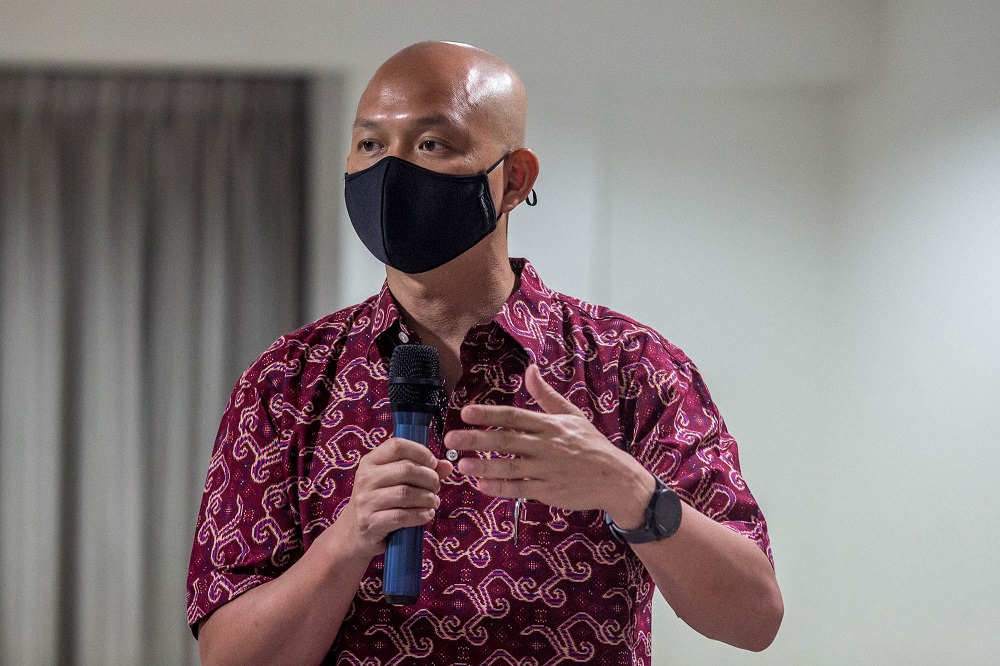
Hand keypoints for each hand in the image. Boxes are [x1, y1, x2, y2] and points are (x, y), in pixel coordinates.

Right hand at [333, 438, 452, 560]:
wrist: (352, 533)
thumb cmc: (379, 502)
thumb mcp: (393, 482)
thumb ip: (420, 471)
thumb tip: (447, 465)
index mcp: (370, 462)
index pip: (397, 445)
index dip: (420, 451)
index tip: (433, 463)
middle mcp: (365, 478)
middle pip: (406, 469)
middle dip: (429, 478)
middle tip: (436, 487)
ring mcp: (365, 501)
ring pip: (406, 493)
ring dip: (427, 498)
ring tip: (433, 502)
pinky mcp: (370, 522)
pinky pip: (401, 516)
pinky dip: (419, 516)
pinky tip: (426, 515)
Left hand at [443, 364, 652, 524]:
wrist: (615, 478)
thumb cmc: (591, 444)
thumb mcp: (572, 414)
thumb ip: (546, 395)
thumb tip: (530, 369)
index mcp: (550, 425)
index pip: (514, 416)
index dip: (489, 414)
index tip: (466, 412)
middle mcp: (546, 446)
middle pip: (507, 441)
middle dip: (477, 439)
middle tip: (451, 437)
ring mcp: (546, 471)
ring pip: (510, 467)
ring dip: (484, 466)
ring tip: (461, 465)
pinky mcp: (548, 492)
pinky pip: (520, 490)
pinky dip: (500, 488)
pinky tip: (481, 486)